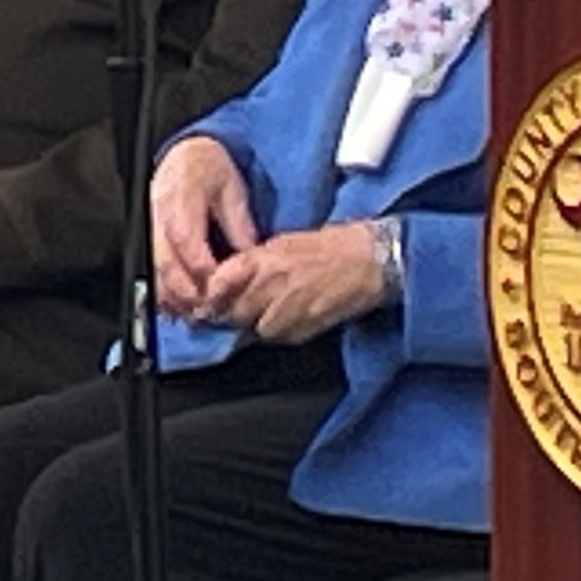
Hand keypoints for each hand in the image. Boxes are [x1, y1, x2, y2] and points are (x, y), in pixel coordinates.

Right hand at [152, 133, 260, 318]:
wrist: (185, 156)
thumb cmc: (210, 171)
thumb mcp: (233, 191)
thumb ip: (239, 225)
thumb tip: (249, 259)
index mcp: (180, 199)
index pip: (187, 241)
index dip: (204, 270)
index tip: (222, 288)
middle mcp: (158, 217)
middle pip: (166, 263)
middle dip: (188, 292)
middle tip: (211, 309)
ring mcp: (149, 229)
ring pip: (154, 271)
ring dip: (174, 297)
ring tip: (196, 313)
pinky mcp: (147, 240)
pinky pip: (149, 271)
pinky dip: (163, 292)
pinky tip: (179, 305)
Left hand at [196, 223, 388, 345]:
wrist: (372, 259)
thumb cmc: (331, 246)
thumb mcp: (283, 243)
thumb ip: (253, 262)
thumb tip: (227, 279)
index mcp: (263, 258)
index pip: (219, 283)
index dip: (211, 295)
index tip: (207, 301)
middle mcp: (272, 283)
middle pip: (234, 312)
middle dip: (231, 314)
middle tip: (235, 313)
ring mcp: (291, 307)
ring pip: (257, 329)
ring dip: (259, 326)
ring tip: (270, 314)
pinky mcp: (310, 325)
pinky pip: (283, 338)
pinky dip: (282, 333)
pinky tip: (291, 319)